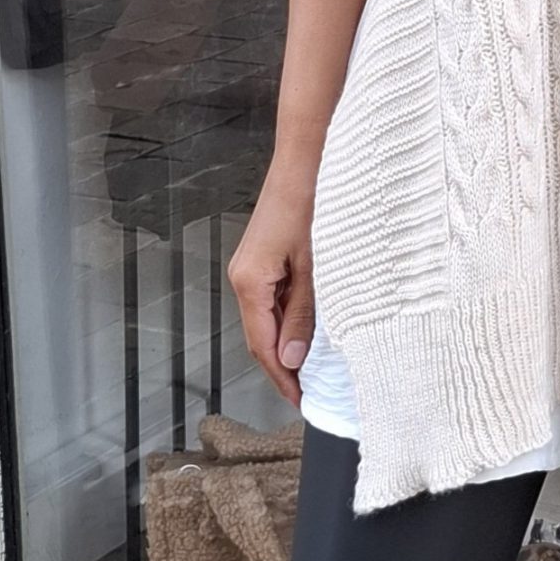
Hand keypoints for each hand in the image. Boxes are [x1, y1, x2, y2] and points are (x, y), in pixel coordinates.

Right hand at [228, 166, 317, 408]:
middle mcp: (243, 277)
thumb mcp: (316, 267)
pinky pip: (273, 301)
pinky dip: (290, 321)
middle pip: (261, 337)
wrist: (306, 159)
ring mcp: (251, 268)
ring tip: (316, 371)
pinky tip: (311, 333)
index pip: (262, 346)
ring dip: (288, 346)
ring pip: (267, 320)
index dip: (282, 378)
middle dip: (285, 368)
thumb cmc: (312, 203)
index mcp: (250, 282)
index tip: (303, 401)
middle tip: (313, 394)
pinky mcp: (264, 259)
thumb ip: (304, 314)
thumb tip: (294, 360)